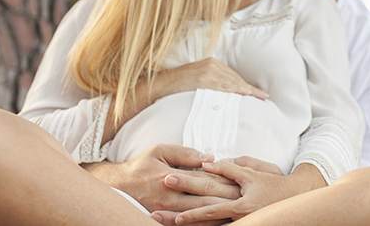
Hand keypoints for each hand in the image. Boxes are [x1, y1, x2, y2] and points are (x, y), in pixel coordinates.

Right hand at [83, 144, 235, 212]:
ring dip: (221, 216)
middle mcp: (171, 197)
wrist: (119, 186)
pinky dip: (205, 224)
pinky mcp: (166, 220)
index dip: (225, 181)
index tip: (244, 181)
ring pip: (200, 216)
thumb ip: (185, 153)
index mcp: (171, 177)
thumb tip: (210, 157)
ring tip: (240, 215)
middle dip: (229, 201)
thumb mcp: (161, 151)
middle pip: (206, 201)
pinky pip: (189, 225)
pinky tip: (219, 223)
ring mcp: (168, 211)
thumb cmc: (142, 165)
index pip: (204, 180)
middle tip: (250, 201)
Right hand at [151, 58, 267, 100]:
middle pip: (235, 78)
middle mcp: (211, 64)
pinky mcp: (202, 78)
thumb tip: (221, 96)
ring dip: (247, 89)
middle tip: (264, 97)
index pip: (233, 76)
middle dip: (250, 88)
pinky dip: (235, 89)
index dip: (246, 85)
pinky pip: (222, 85)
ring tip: (260, 97)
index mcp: (211, 63)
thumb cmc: (177, 87)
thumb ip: (209, 84)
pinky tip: (245, 93)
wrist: (160, 85)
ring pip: (232, 81)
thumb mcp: (196, 80)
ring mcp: (207, 71)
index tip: (259, 93)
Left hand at [169, 161, 324, 223]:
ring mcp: (238, 225)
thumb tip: (206, 162)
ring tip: (161, 223)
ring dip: (184, 225)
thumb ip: (230, 167)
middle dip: (176, 214)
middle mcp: (237, 215)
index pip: (206, 192)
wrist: (295, 202)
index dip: (186, 185)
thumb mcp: (252, 172)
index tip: (165, 179)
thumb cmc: (272, 184)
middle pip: (201, 214)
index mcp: (239, 200)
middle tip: (153, 212)